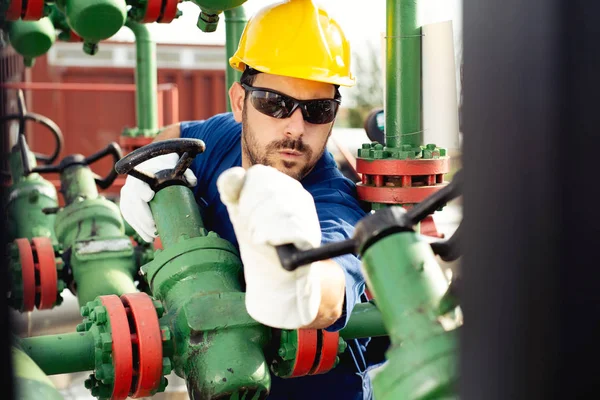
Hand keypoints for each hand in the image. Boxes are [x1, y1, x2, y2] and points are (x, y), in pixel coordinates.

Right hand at [119, 153, 196, 242]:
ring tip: (154, 236)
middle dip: (143, 218)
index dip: (141, 190)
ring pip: (130, 213)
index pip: (138, 182)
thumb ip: (186, 173)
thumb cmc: (166, 169)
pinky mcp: (126, 203)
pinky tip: (148, 237)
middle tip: (155, 228)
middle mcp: (132, 184)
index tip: (150, 196)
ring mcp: (127, 194)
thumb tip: (192, 182)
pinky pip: (129, 217)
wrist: (152, 167)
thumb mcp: (176, 168)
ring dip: (140, 227)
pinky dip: (138, 228)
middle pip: (133, 202)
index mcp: (143, 174)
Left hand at [217, 165, 321, 328]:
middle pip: (267, 191)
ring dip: (260, 228)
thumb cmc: (257, 239)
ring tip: (264, 239)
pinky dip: (272, 238)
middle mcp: (297, 193)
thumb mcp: (238, 209)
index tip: (246, 214)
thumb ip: (231, 188)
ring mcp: (306, 213)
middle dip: (252, 214)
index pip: (259, 175)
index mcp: (280, 183)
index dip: (246, 196)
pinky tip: (271, 245)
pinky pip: (286, 228)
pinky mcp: (310, 234)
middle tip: (255, 230)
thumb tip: (235, 172)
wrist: (274, 274)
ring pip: (277, 208)